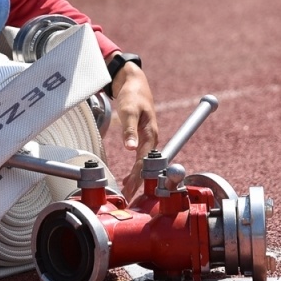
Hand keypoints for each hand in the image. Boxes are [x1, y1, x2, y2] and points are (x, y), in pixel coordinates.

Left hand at [106, 61, 158, 196]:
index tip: (131, 188)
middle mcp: (152, 138)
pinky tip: (129, 178)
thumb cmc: (133, 96)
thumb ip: (129, 129)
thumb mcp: (129, 111)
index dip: (138, 176)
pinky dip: (136, 169)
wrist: (135, 83)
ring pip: (144, 163)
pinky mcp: (144, 138)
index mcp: (151, 134)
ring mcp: (149, 139)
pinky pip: (141, 158)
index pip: (144, 161)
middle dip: (138, 182)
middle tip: (129, 197)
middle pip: (146, 165)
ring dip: (137, 178)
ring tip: (128, 192)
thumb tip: (130, 148)